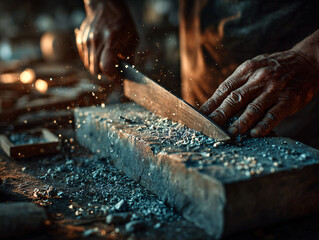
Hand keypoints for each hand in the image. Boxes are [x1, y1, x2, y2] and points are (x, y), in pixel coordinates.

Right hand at [75, 0, 138, 81]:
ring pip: (90, 66)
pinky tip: (100, 55)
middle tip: (114, 71)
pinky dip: (93, 61)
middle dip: (106, 74)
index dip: (113, 77)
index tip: (119, 80)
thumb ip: (130, 57)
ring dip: (99, 68)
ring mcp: (86, 41)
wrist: (106, 6)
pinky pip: (85, 59)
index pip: (107, 67)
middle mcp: (96, 41)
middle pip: (96, 70)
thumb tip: (128, 73)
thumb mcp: (133, 39)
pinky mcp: (80, 41)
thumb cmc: (122, 22)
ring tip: (108, 61)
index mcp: (111, 40)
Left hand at [199, 50, 318, 136]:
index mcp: (246, 70)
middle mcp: (258, 78)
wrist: (307, 61)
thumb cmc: (274, 68)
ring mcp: (274, 89)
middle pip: (235, 99)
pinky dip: (264, 125)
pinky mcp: (288, 99)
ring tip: (229, 134)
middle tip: (208, 127)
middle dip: (220, 115)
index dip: (211, 104)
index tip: (200, 116)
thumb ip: (238, 84)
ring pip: (253, 108)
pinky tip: (255, 134)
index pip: (224, 89)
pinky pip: (274, 114)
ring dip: (240, 123)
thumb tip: (216, 103)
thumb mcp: (254, 68)